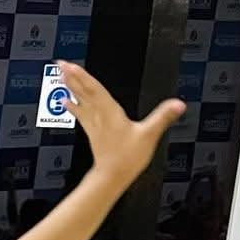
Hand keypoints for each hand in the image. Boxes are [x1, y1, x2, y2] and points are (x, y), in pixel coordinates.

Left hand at [59, 63, 181, 182]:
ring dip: (71, 87)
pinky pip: (80, 114)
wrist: (112, 176)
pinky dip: (73, 106)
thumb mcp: (149, 135)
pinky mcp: (93, 132)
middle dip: (72, 77)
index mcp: (110, 113)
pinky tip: (65, 101)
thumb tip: (178, 104)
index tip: (71, 66)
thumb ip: (163, 117)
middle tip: (60, 64)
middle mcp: (99, 116)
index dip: (83, 77)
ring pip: (80, 100)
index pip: (95, 90)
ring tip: (61, 76)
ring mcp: (94, 124)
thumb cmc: (127, 159)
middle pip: (84, 92)